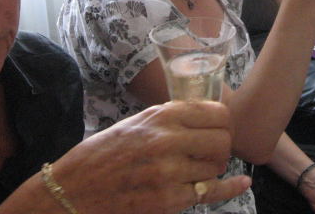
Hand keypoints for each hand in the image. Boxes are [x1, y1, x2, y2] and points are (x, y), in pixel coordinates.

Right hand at [42, 102, 249, 213]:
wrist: (72, 190)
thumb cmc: (101, 154)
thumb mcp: (135, 123)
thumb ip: (168, 119)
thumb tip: (202, 116)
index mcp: (160, 116)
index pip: (216, 113)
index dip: (223, 121)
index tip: (218, 128)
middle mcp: (168, 141)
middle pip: (223, 140)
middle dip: (221, 146)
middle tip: (210, 151)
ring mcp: (169, 173)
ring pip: (217, 167)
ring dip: (212, 169)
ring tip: (195, 169)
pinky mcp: (168, 201)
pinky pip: (211, 193)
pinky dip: (231, 188)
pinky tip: (242, 183)